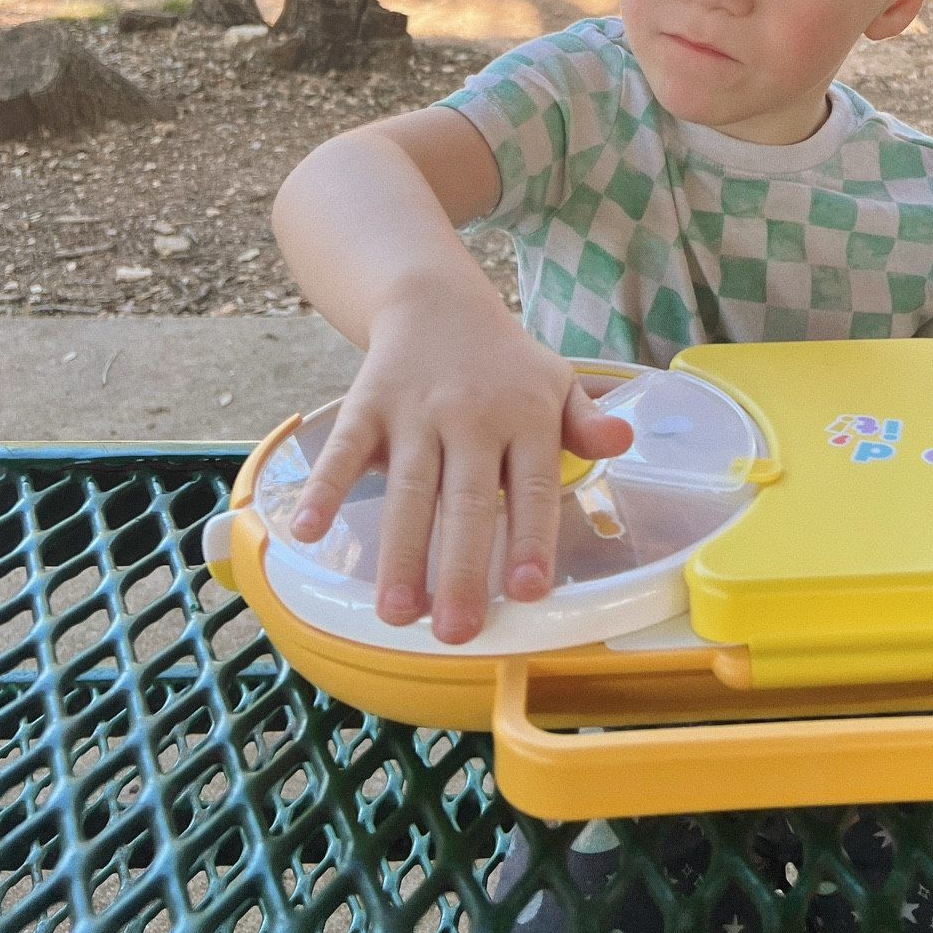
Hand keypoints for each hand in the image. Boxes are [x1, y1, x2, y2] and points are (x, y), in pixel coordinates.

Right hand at [287, 273, 633, 642]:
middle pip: (467, 500)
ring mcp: (417, 411)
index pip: (533, 485)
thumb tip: (624, 440)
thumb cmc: (504, 363)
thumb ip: (585, 423)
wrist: (436, 301)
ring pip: (409, 489)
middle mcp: (474, 415)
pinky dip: (325, 488)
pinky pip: (345, 451)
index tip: (527, 591)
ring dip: (400, 553)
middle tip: (454, 631)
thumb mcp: (556, 383)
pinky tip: (309, 530)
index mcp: (527, 415)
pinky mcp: (367, 405)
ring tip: (396, 614)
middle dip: (460, 569)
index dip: (530, 538)